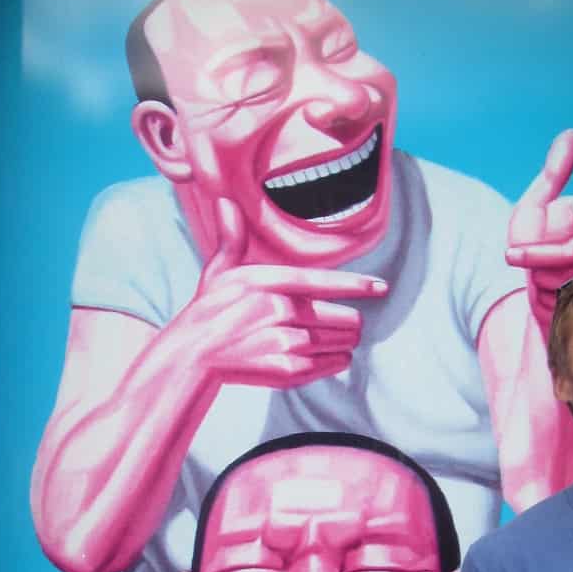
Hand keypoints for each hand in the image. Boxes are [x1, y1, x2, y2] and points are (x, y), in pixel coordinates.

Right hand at [181, 196, 387, 388]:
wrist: (190, 357)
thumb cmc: (207, 313)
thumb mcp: (218, 273)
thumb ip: (231, 239)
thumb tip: (224, 200)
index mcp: (267, 282)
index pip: (322, 281)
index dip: (357, 285)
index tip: (381, 287)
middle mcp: (278, 310)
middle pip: (342, 317)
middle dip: (349, 321)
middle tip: (346, 324)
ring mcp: (283, 342)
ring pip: (341, 341)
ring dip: (344, 341)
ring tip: (333, 340)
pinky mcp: (287, 371)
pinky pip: (333, 364)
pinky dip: (338, 361)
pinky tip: (332, 357)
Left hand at [506, 129, 572, 332]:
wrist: (528, 281)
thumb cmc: (531, 235)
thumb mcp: (535, 203)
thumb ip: (555, 171)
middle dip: (540, 254)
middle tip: (514, 253)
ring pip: (565, 275)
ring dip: (538, 276)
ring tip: (533, 274)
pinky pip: (563, 297)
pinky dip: (542, 296)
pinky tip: (541, 293)